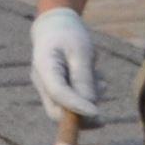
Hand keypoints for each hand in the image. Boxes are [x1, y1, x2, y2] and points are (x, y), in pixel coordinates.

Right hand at [31, 6, 108, 123]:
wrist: (56, 25)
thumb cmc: (69, 34)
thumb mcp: (81, 51)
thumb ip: (84, 78)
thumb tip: (90, 107)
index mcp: (44, 66)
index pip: (58, 93)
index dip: (76, 107)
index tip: (98, 114)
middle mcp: (42, 81)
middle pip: (57, 111)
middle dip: (81, 117)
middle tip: (102, 120)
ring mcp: (47, 86)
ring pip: (67, 107)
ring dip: (88, 102)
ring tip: (102, 82)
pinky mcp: (56, 88)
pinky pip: (72, 100)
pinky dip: (87, 95)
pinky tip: (98, 80)